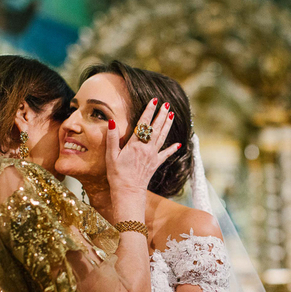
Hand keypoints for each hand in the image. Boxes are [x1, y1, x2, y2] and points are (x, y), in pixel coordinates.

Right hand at [106, 98, 180, 218]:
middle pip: (156, 128)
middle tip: (167, 104)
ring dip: (168, 125)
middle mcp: (147, 148)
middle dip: (162, 115)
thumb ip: (112, 138)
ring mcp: (153, 156)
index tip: (154, 101)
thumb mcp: (111, 155)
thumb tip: (112, 121)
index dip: (149, 111)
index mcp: (135, 144)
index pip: (143, 123)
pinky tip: (179, 144)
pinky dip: (172, 148)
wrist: (128, 191)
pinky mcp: (156, 163)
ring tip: (172, 115)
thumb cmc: (117, 173)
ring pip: (163, 137)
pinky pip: (166, 154)